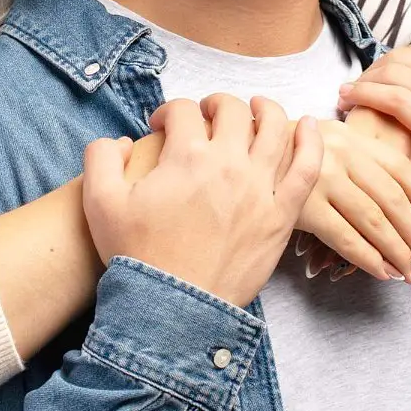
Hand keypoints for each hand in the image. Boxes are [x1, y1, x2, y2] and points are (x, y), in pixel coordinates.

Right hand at [82, 94, 321, 307]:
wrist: (172, 307)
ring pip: (275, 128)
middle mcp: (228, 164)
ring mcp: (260, 189)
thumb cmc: (137, 255)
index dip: (168, 111)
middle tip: (205, 115)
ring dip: (266, 109)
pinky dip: (311, 141)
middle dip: (215, 104)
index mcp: (186, 156)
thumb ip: (101, 158)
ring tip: (257, 108)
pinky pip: (307, 169)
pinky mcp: (281, 215)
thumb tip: (117, 140)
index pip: (183, 111)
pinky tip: (308, 127)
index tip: (161, 126)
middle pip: (232, 110)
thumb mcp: (99, 202)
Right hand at [294, 116, 410, 284]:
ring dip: (398, 252)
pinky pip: (345, 237)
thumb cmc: (282, 151)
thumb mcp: (323, 140)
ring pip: (374, 220)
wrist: (235, 149)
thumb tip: (401, 194)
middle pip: (394, 199)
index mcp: (352, 136)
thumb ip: (357, 157)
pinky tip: (381, 272)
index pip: (404, 171)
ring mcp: (322, 176)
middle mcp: (342, 152)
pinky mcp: (303, 203)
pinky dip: (368, 258)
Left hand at [339, 42, 410, 236]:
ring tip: (346, 95)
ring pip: (394, 74)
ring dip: (363, 82)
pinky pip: (392, 98)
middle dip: (374, 70)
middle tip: (354, 86)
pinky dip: (364, 96)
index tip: (374, 78)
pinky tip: (349, 103)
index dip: (391, 62)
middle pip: (405, 58)